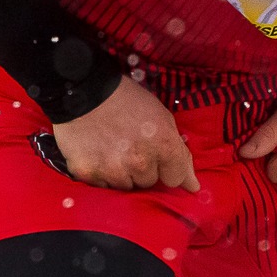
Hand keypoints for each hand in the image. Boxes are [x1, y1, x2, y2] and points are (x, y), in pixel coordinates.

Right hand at [52, 76, 199, 192]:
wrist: (83, 90)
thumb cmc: (127, 101)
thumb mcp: (162, 117)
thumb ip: (179, 152)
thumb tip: (193, 186)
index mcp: (163, 145)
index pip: (176, 179)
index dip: (168, 168)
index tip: (159, 160)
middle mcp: (139, 162)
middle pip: (149, 183)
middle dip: (143, 168)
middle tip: (130, 146)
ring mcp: (112, 171)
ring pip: (126, 186)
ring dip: (122, 173)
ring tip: (112, 149)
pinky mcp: (88, 174)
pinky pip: (102, 186)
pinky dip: (101, 173)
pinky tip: (97, 153)